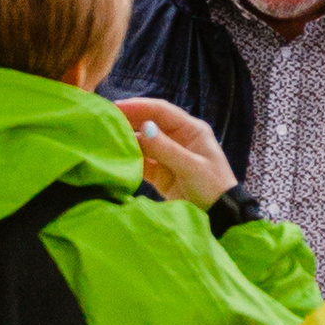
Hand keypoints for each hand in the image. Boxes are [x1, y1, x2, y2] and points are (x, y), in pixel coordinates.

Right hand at [114, 95, 235, 210]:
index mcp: (191, 130)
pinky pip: (143, 162)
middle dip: (129, 122)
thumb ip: (166, 148)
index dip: (139, 106)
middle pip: (150, 124)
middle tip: (104, 122)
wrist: (220, 218)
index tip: (116, 107)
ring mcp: (169, 156)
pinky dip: (131, 161)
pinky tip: (116, 160)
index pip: (161, 111)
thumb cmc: (213, 188)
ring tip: (105, 141)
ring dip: (127, 142)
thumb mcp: (191, 166)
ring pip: (144, 143)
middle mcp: (179, 138)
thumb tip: (144, 128)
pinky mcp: (161, 174)